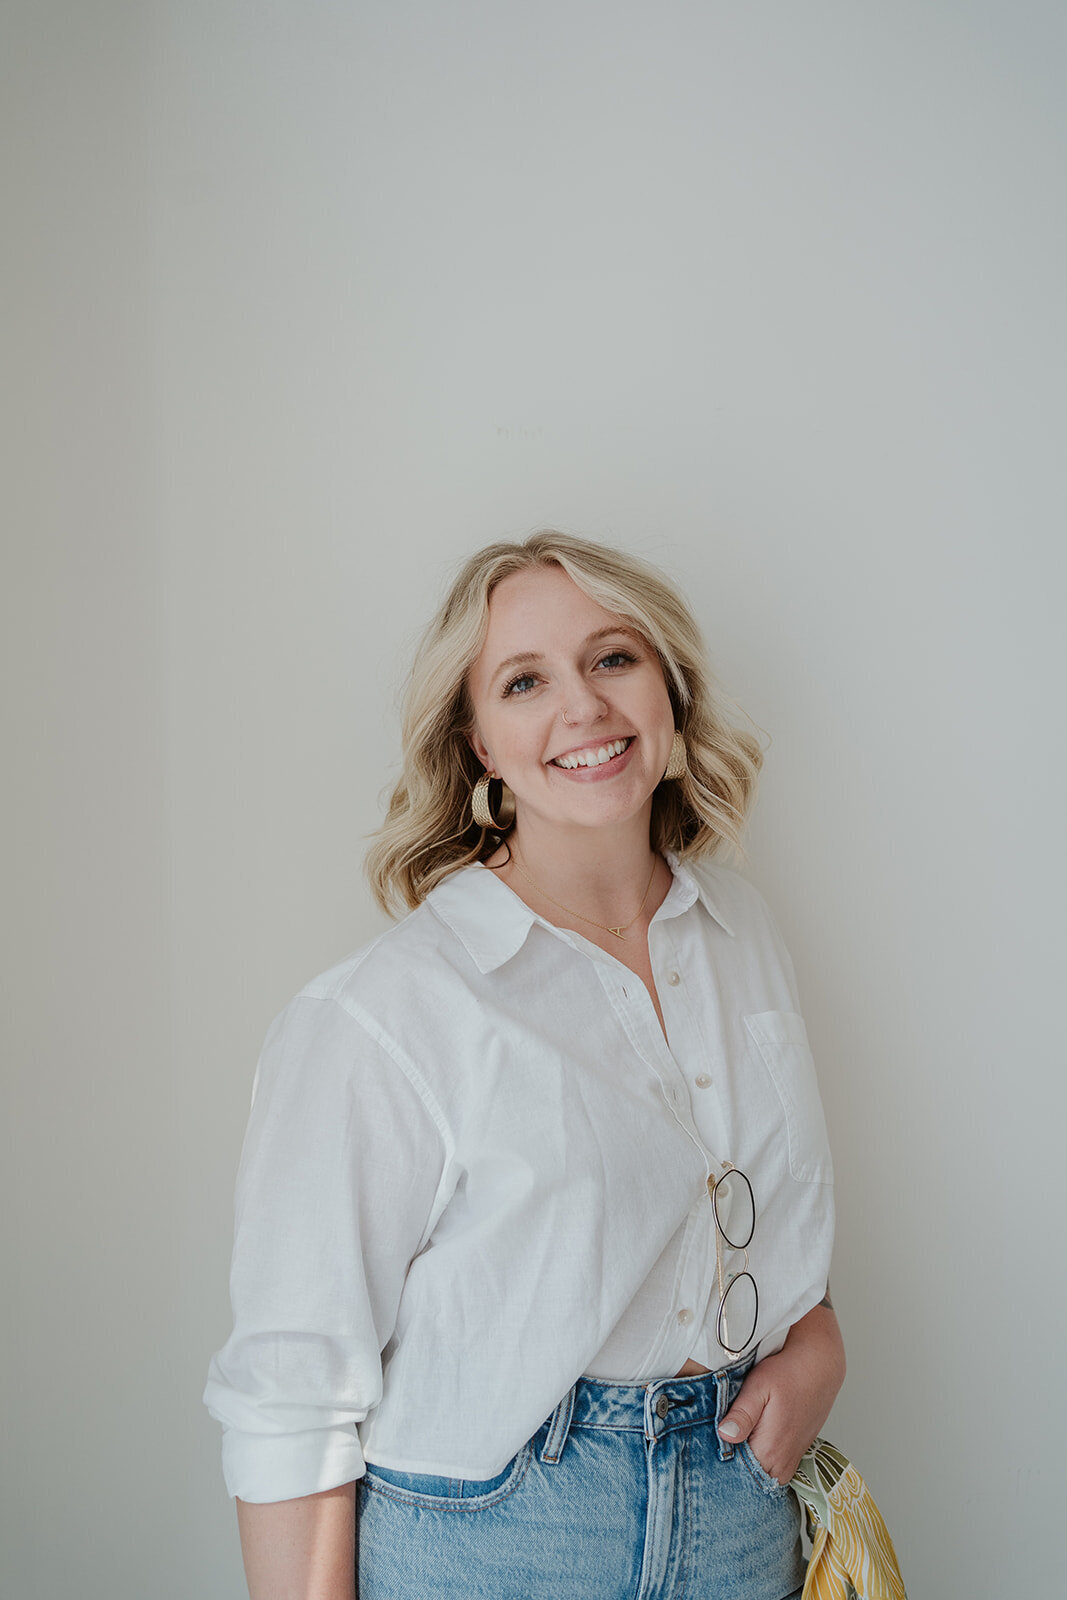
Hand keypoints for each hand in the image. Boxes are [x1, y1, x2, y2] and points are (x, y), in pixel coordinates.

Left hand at [717, 1300, 845, 1484]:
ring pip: (759, 1474)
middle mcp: (782, 1463)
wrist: (819, 1367)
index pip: (735, 1474)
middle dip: (729, 1467)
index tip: (704, 1452)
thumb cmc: (788, 1373)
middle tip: (712, 1446)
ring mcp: (790, 1461)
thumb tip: (725, 1435)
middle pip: (747, 1478)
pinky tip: (747, 1442)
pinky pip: (771, 1469)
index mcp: (769, 1450)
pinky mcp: (795, 1454)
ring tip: (730, 1441)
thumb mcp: (759, 1386)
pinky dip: (758, 1460)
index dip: (717, 1465)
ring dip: (744, 1464)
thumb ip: (742, 1414)